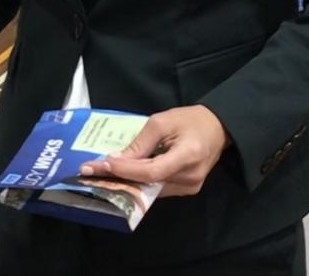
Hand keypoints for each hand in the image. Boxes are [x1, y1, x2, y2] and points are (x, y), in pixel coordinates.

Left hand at [79, 105, 229, 196]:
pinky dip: (140, 182)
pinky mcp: (188, 189)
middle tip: (91, 171)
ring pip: (151, 189)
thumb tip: (118, 158)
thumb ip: (141, 142)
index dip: (126, 169)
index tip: (103, 164)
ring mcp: (190, 187)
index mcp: (188, 156)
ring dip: (127, 181)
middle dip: (118, 177)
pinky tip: (123, 176)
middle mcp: (190, 177)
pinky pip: (159, 188)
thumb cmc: (190, 120)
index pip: (151, 170)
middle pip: (148, 183)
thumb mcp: (163, 121)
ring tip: (101, 174)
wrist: (217, 128)